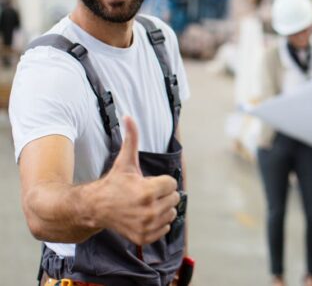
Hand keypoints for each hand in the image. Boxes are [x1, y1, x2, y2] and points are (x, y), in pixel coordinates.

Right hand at [96, 116, 179, 244]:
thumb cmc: (114, 183)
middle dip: (162, 194)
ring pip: (171, 213)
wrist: (96, 208)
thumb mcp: (125, 160)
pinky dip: (158, 224)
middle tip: (144, 194)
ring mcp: (148, 226)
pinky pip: (165, 229)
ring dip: (161, 209)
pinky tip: (143, 217)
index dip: (160, 181)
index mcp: (149, 191)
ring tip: (144, 205)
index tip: (146, 182)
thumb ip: (131, 138)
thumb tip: (128, 116)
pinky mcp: (145, 238)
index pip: (172, 184)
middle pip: (174, 199)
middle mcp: (150, 210)